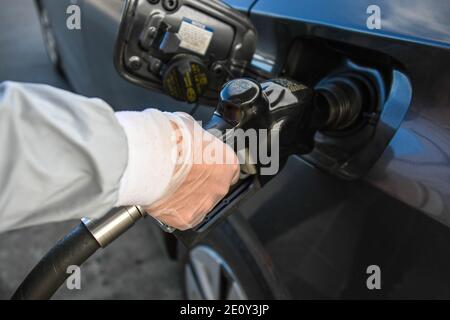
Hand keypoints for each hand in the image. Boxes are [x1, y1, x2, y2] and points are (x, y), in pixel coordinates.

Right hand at [145, 113, 239, 229]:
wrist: (150, 159)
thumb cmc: (170, 141)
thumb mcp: (191, 127)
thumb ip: (199, 140)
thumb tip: (193, 138)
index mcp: (227, 163)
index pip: (229, 170)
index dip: (214, 168)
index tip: (204, 166)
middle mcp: (220, 186)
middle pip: (214, 188)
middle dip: (199, 183)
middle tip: (181, 174)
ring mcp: (204, 205)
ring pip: (198, 204)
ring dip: (186, 197)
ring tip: (168, 184)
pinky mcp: (186, 219)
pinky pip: (181, 216)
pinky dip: (173, 209)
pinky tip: (163, 196)